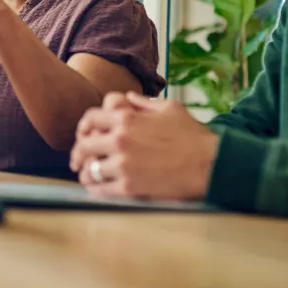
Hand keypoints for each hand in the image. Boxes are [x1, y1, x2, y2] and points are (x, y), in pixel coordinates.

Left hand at [69, 92, 219, 199]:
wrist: (210, 164)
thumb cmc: (193, 135)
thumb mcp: (170, 108)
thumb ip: (144, 103)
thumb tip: (128, 98)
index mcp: (127, 119)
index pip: (90, 118)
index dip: (83, 127)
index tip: (84, 135)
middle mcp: (120, 140)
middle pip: (83, 146)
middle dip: (78, 153)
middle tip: (77, 161)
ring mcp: (123, 164)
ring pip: (89, 170)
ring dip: (86, 173)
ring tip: (89, 177)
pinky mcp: (129, 187)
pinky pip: (100, 189)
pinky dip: (95, 190)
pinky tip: (98, 189)